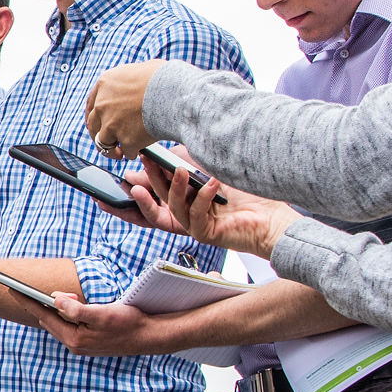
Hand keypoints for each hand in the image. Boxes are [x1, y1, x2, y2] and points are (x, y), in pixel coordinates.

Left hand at [12, 291, 182, 359]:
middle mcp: (76, 344)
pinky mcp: (90, 340)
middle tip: (22, 288)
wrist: (152, 336)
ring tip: (43, 295)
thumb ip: (77, 309)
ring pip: (59, 323)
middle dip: (37, 304)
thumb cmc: (130, 323)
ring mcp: (83, 343)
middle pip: (49, 320)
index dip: (27, 301)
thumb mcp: (103, 313)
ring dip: (52, 308)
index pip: (45, 316)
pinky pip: (70, 325)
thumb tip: (55, 301)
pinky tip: (64, 306)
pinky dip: (64, 314)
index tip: (12, 289)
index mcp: (75, 339)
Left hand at [83, 62, 169, 156]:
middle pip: (93, 125)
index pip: (91, 104)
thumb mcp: (141, 70)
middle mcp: (103, 104)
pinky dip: (131, 153)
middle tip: (109, 141)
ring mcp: (112, 123)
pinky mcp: (126, 140)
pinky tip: (137, 151)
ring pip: (103, 143)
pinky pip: (125, 151)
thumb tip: (135, 86)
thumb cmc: (165, 78)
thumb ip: (130, 81)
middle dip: (100, 135)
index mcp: (105, 84)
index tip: (98, 125)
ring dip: (111, 150)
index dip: (95, 117)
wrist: (176, 93)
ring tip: (120, 153)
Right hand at [125, 164, 291, 259]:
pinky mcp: (207, 234)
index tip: (116, 180)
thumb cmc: (244, 190)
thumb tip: (157, 156)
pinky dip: (202, 197)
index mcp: (181, 202)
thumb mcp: (207, 167)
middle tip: (136, 173)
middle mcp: (184, 216)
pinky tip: (212, 183)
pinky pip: (196, 216)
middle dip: (142, 191)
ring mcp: (194, 226)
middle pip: (152, 208)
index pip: (150, 198)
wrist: (274, 213)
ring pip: (172, 210)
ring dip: (174, 188)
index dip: (131, 192)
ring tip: (180, 170)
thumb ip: (182, 163)